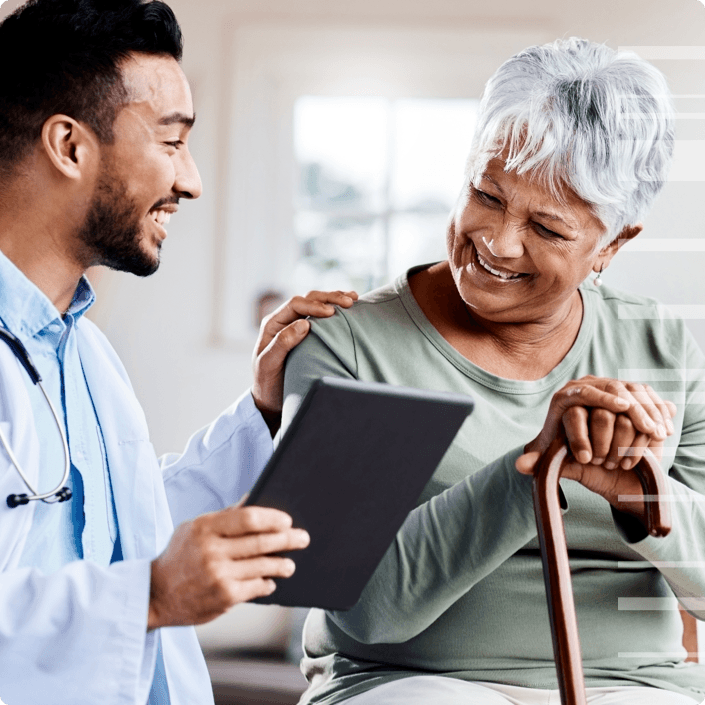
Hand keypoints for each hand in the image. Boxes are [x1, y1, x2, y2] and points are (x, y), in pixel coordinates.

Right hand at [148, 505, 309, 629]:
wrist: (154, 594)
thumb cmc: (179, 556)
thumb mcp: (194, 528)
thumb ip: (225, 516)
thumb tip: (253, 498)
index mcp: (205, 527)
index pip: (248, 518)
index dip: (272, 518)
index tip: (287, 521)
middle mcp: (212, 550)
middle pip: (261, 541)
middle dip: (287, 539)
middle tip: (303, 538)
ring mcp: (219, 575)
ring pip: (263, 566)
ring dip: (282, 564)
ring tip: (289, 564)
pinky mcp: (224, 597)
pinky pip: (255, 587)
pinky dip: (266, 584)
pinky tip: (270, 582)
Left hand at [252, 290, 357, 432]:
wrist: (269, 398)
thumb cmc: (267, 383)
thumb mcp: (269, 364)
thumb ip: (282, 343)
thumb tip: (304, 324)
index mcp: (272, 323)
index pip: (295, 304)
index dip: (314, 305)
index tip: (331, 313)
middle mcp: (284, 320)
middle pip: (308, 299)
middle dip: (329, 298)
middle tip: (349, 302)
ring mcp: (295, 325)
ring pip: (316, 303)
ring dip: (334, 299)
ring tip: (353, 298)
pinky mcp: (307, 333)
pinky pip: (321, 316)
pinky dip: (335, 309)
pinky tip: (350, 308)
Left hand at [516, 377, 675, 519]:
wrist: (592, 446)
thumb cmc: (570, 453)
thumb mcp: (555, 458)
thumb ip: (539, 462)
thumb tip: (520, 466)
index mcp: (564, 398)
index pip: (581, 395)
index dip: (600, 402)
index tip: (618, 411)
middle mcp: (585, 386)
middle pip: (609, 391)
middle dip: (627, 412)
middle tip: (643, 429)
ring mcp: (609, 385)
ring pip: (630, 393)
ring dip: (645, 413)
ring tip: (655, 433)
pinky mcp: (629, 391)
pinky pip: (646, 396)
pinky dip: (656, 412)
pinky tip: (662, 430)